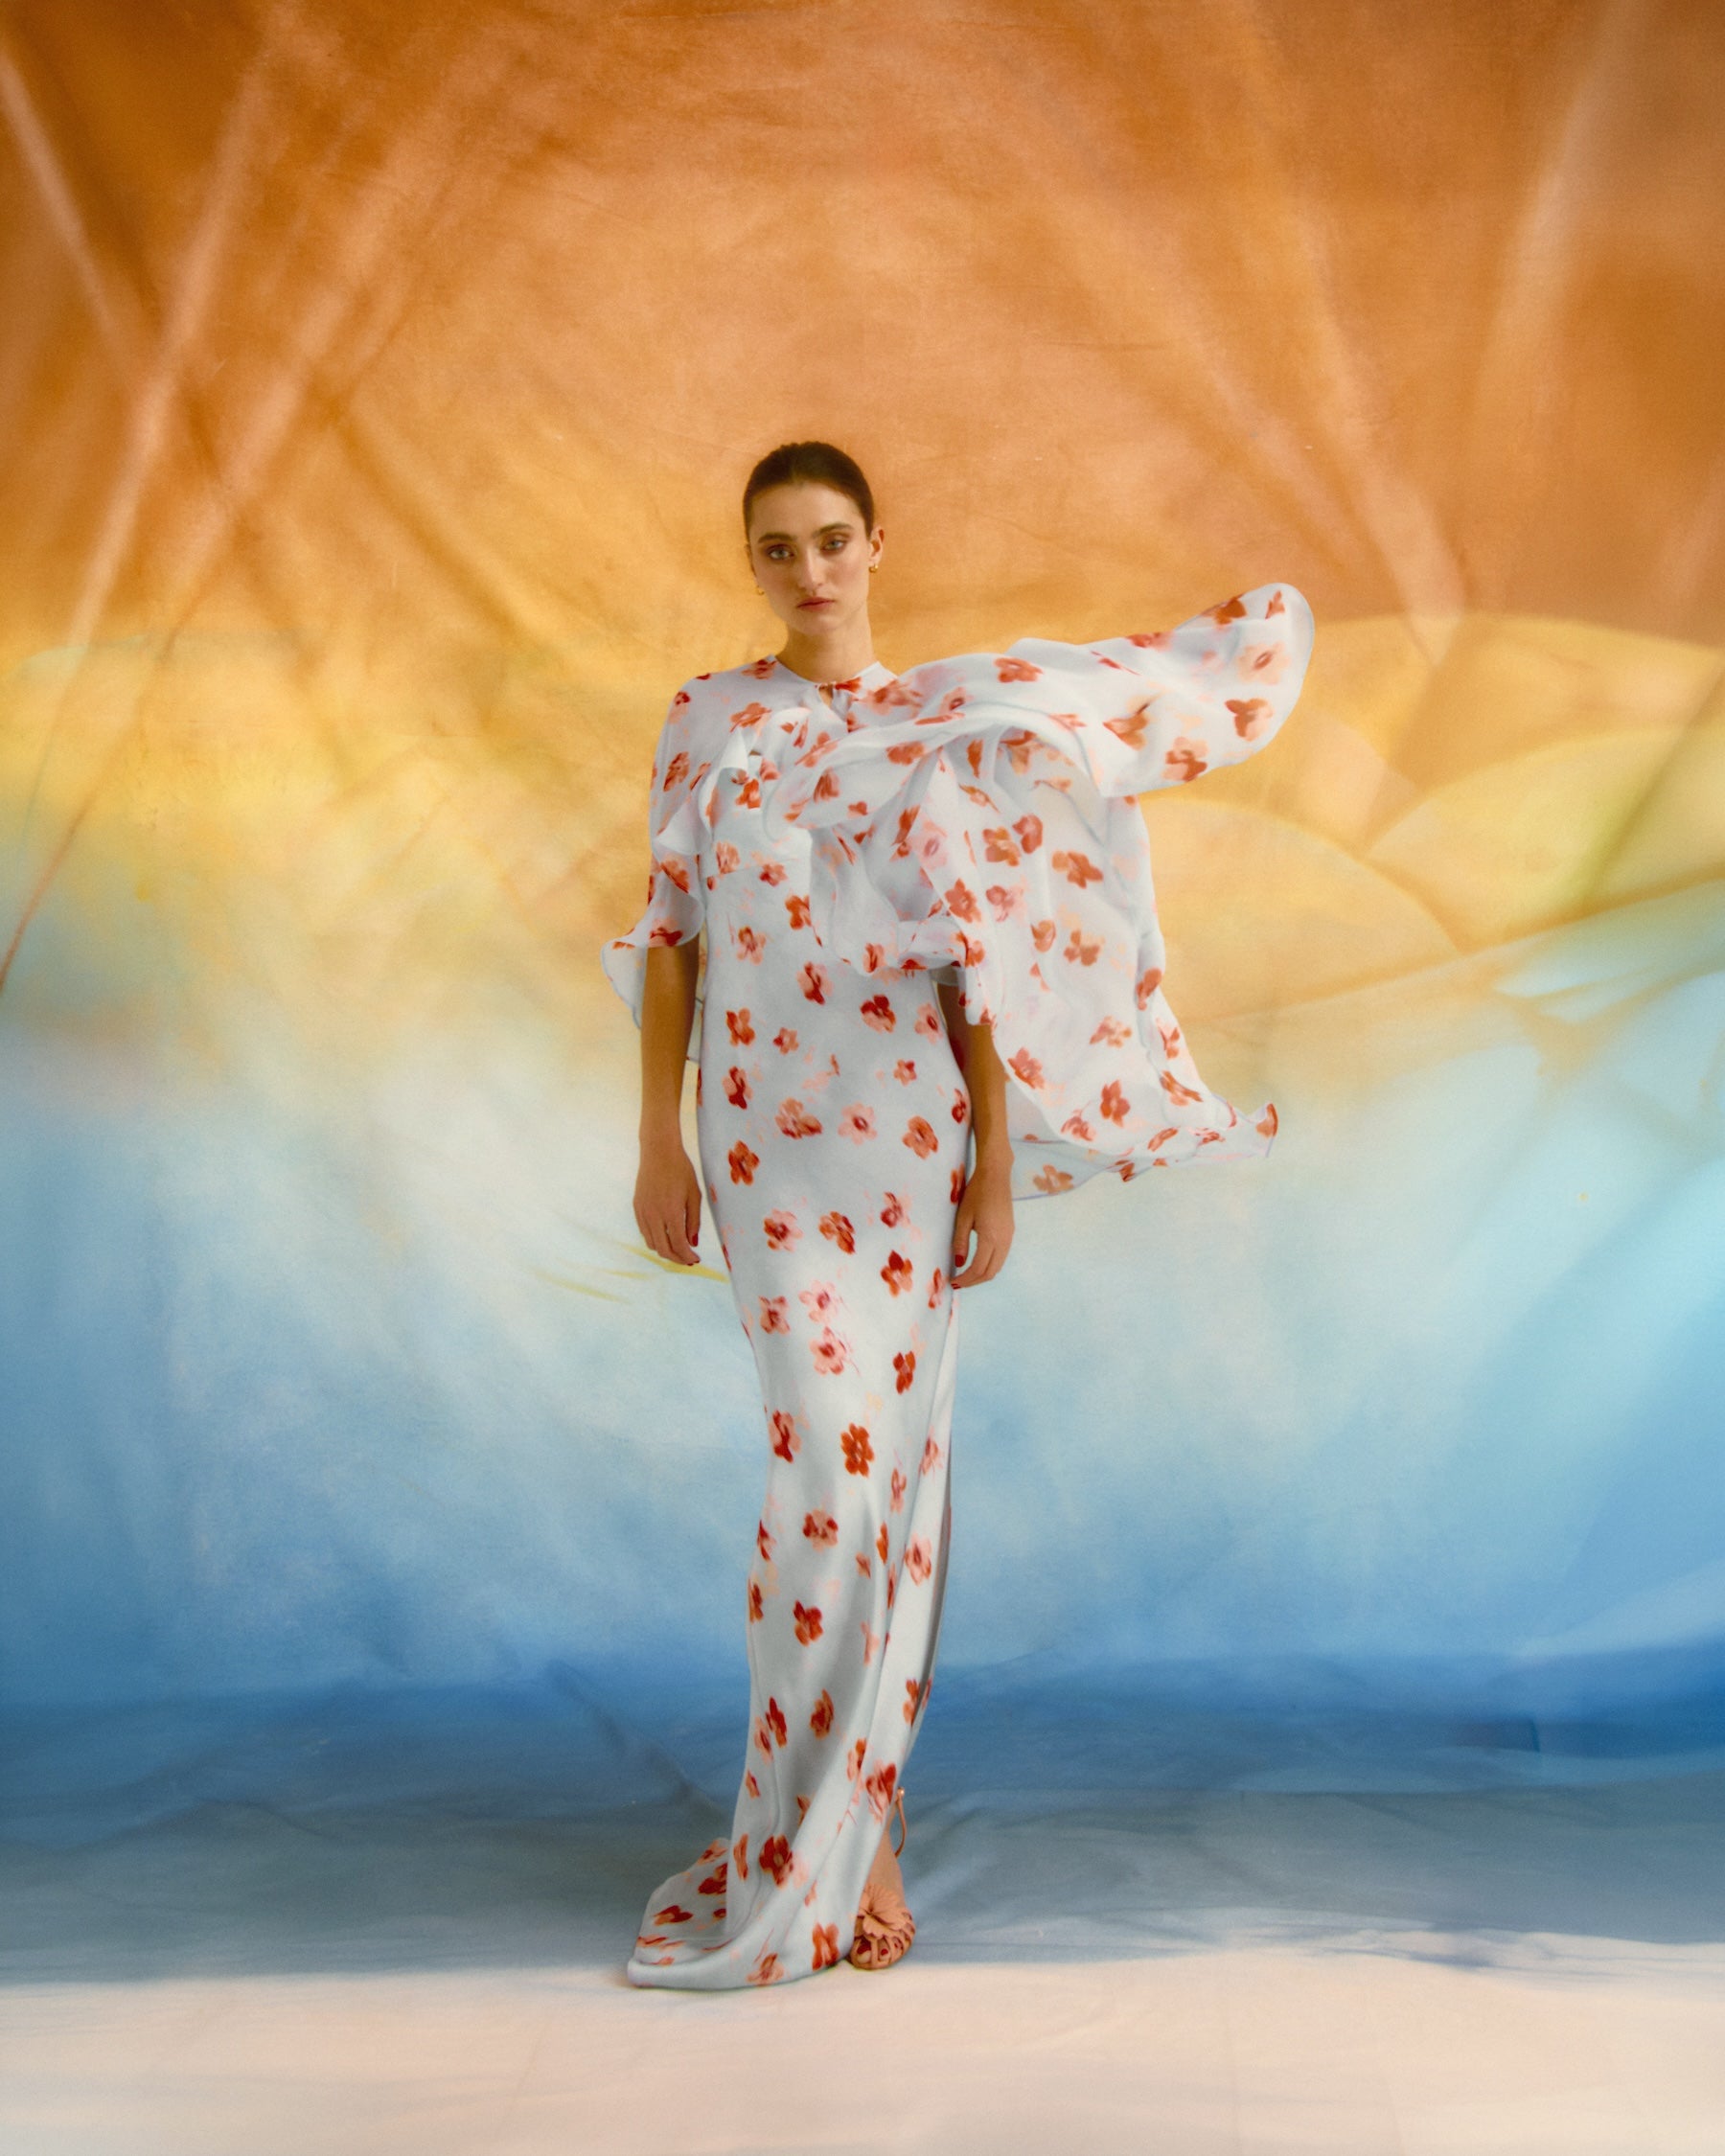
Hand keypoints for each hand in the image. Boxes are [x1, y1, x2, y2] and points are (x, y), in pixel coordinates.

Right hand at [634, 1136, 702, 1264]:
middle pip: (663, 1249)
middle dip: (677, 1259)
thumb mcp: (694, 1195)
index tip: (696, 1259)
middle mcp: (654, 1215)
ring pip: (652, 1243)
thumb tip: (692, 1243)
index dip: (688, 1256)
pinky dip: (655, 1239)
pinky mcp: (637, 1207)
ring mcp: (643, 1212)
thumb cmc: (681, 1171)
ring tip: (678, 1249)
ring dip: (665, 1251)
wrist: (659, 1152)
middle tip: (688, 1260)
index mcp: (671, 1212)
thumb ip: (694, 1221)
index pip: (678, 1245)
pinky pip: (644, 1232)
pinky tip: (665, 1236)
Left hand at [951, 1154, 1013, 1287]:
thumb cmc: (976, 1193)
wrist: (996, 1176)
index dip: (966, 1279)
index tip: (953, 1282)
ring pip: (998, 1266)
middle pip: (991, 1272)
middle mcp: (1004, 1241)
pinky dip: (990, 1265)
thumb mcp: (963, 1217)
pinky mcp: (1010, 1233)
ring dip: (983, 1275)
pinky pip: (1002, 1257)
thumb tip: (959, 1263)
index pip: (978, 1268)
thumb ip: (961, 1242)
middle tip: (958, 1283)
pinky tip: (978, 1262)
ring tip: (967, 1276)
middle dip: (974, 1281)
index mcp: (991, 1237)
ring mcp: (1009, 1237)